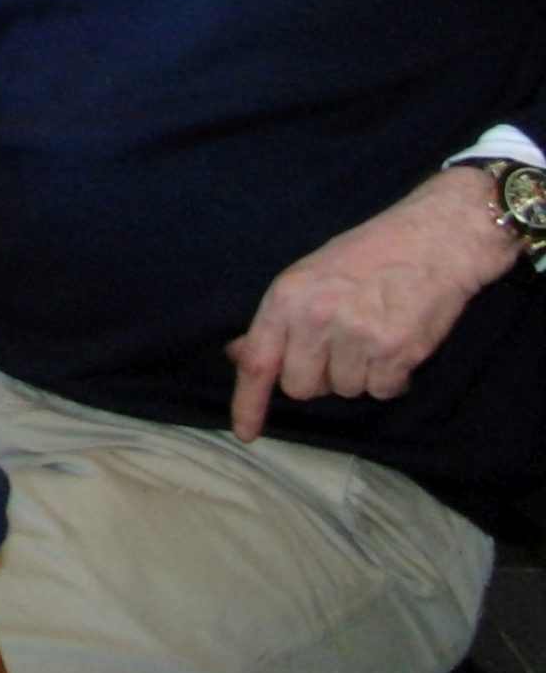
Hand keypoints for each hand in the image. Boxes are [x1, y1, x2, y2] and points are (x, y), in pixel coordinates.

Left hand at [225, 164, 519, 441]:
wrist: (431, 240)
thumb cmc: (367, 255)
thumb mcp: (308, 275)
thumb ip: (278, 320)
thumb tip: (242, 355)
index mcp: (287, 297)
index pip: (258, 361)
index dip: (248, 402)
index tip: (244, 432)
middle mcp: (317, 319)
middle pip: (301, 387)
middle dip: (319, 377)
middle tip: (338, 346)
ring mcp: (357, 337)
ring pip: (345, 391)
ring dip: (357, 374)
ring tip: (371, 335)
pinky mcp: (397, 352)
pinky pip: (382, 391)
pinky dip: (390, 377)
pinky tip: (395, 346)